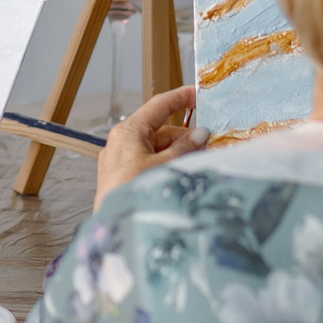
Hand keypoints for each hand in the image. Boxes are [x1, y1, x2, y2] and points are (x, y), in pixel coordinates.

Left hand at [95, 85, 209, 203]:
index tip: (198, 94)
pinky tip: (182, 174)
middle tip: (209, 145)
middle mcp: (121, 141)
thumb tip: (201, 133)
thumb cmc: (133, 193)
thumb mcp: (164, 166)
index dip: (180, 98)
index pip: (159, 105)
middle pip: (160, 131)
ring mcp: (120, 159)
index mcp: (129, 131)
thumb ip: (184, 148)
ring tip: (199, 163)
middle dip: (185, 138)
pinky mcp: (121, 175)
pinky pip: (148, 162)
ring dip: (178, 154)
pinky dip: (166, 164)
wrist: (113, 229)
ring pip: (156, 148)